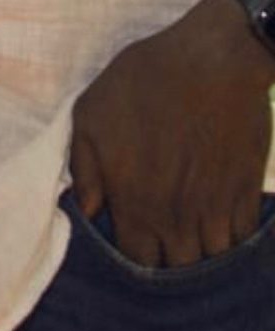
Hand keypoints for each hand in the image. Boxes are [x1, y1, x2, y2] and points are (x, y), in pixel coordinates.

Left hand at [69, 0, 274, 266]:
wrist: (212, 61)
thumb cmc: (144, 83)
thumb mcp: (91, 115)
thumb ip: (85, 170)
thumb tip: (85, 211)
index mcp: (134, 201)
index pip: (135, 261)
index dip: (132, 258)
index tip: (133, 241)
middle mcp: (176, 217)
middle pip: (176, 269)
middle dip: (168, 263)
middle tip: (163, 241)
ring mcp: (216, 210)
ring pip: (212, 261)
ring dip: (202, 256)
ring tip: (191, 238)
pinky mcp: (246, 195)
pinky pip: (243, 241)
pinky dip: (232, 241)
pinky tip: (219, 225)